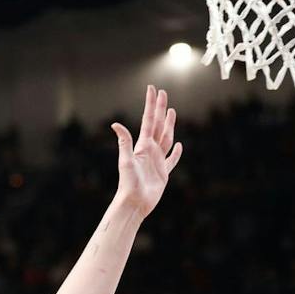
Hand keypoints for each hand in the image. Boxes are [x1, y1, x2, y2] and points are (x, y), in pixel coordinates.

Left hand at [111, 85, 182, 218]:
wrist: (134, 203)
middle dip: (160, 108)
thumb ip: (124, 142)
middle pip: (158, 125)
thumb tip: (115, 124)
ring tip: (172, 112)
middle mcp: (150, 151)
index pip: (148, 120)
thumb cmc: (128, 184)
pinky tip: (178, 146)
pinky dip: (176, 153)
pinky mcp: (163, 173)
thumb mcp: (126, 161)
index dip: (151, 104)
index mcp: (142, 146)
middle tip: (163, 93)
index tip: (153, 89)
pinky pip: (171, 160)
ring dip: (169, 125)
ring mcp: (157, 161)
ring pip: (166, 138)